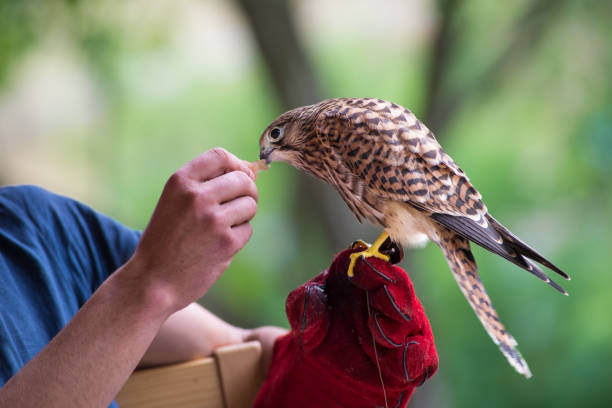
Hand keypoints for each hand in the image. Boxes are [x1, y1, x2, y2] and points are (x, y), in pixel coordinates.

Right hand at [127, 148, 257, 310]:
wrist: (152, 281)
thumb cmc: (166, 240)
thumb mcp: (174, 202)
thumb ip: (206, 183)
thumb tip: (250, 172)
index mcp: (180, 181)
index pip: (220, 156)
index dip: (236, 164)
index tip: (239, 176)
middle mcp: (197, 196)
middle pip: (243, 179)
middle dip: (247, 191)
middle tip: (237, 206)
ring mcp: (213, 219)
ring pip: (250, 204)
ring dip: (243, 216)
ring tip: (223, 228)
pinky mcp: (226, 242)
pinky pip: (247, 230)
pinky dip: (238, 238)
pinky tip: (219, 246)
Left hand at [254, 245, 437, 407]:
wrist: (322, 371)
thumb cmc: (316, 332)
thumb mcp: (301, 316)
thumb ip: (304, 304)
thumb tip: (312, 295)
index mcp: (362, 278)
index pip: (373, 264)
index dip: (371, 264)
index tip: (362, 264)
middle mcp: (387, 297)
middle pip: (398, 288)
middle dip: (391, 290)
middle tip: (381, 294)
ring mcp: (403, 327)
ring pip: (412, 321)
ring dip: (399, 324)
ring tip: (382, 332)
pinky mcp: (414, 358)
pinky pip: (423, 356)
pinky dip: (416, 356)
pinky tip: (405, 355)